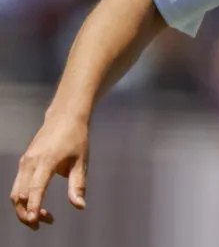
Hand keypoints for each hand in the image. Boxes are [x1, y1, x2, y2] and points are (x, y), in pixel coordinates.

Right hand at [10, 114, 88, 229]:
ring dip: (24, 208)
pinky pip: (18, 185)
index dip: (33, 205)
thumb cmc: (76, 138)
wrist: (65, 116)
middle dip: (27, 213)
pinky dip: (24, 198)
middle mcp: (30, 161)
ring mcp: (25, 161)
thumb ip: (78, 185)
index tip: (34, 220)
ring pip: (15, 192)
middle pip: (19, 194)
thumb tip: (79, 206)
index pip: (35, 187)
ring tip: (43, 217)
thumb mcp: (81, 161)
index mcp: (46, 160)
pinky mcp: (24, 162)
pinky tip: (38, 204)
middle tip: (44, 223)